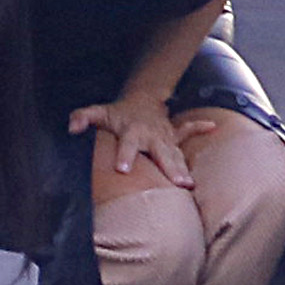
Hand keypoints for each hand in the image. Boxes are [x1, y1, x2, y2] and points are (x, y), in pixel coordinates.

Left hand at [67, 94, 192, 188]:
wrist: (141, 99)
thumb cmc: (118, 113)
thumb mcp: (99, 112)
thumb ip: (83, 118)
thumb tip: (72, 127)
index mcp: (132, 131)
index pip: (128, 144)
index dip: (125, 156)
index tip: (122, 169)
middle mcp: (151, 135)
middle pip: (160, 153)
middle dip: (168, 168)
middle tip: (176, 184)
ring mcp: (165, 136)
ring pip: (176, 153)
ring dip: (183, 168)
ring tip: (189, 185)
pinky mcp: (173, 136)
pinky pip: (188, 132)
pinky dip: (200, 128)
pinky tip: (213, 127)